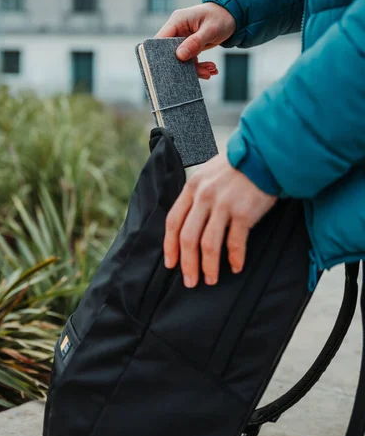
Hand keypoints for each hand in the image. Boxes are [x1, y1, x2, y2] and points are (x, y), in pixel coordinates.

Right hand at [155, 3, 235, 79]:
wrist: (231, 15)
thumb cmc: (220, 17)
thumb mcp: (210, 29)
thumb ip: (195, 42)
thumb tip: (180, 56)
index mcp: (177, 21)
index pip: (160, 39)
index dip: (160, 55)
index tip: (168, 69)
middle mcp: (177, 30)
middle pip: (170, 53)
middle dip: (183, 66)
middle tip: (200, 73)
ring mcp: (183, 39)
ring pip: (182, 60)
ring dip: (195, 68)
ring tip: (210, 71)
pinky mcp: (189, 46)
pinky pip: (190, 60)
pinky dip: (200, 67)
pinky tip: (210, 69)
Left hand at [163, 154, 276, 287]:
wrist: (265, 154)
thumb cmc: (238, 164)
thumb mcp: (209, 173)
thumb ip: (198, 194)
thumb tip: (189, 221)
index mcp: (192, 187)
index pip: (173, 221)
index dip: (170, 245)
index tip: (171, 263)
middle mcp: (204, 196)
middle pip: (188, 237)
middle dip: (187, 264)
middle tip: (190, 280)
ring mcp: (224, 205)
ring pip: (209, 245)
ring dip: (209, 266)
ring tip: (210, 279)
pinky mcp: (244, 212)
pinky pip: (236, 243)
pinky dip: (235, 258)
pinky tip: (236, 267)